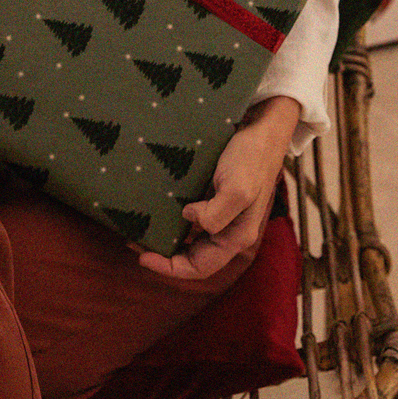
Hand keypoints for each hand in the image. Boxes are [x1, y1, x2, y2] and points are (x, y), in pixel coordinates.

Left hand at [135, 95, 300, 280]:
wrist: (262, 129)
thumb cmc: (251, 159)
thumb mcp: (237, 189)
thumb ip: (215, 213)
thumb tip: (188, 218)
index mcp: (236, 237)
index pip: (199, 267)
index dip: (170, 269)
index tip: (143, 257)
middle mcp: (229, 231)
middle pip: (193, 257)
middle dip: (164, 256)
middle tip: (135, 242)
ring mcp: (222, 215)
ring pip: (191, 239)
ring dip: (167, 239)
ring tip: (141, 229)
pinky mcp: (215, 198)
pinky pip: (192, 218)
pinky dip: (172, 219)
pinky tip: (156, 208)